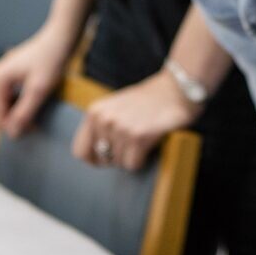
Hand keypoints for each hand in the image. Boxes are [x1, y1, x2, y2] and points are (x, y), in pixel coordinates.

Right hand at [0, 25, 75, 138]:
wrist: (60, 38)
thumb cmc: (51, 60)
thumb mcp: (39, 90)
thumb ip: (24, 113)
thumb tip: (12, 134)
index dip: (12, 128)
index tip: (32, 129)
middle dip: (14, 121)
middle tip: (36, 125)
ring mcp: (0, 76)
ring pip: (3, 106)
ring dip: (17, 115)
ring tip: (36, 117)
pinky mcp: (9, 76)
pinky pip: (9, 98)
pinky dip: (19, 106)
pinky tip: (33, 105)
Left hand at [72, 71, 200, 172]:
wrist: (175, 90)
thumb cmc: (146, 102)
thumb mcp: (114, 108)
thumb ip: (100, 126)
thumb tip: (93, 156)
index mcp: (94, 112)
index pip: (80, 151)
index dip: (94, 159)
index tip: (107, 157)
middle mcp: (104, 119)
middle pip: (103, 160)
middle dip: (117, 157)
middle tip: (131, 144)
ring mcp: (121, 128)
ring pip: (119, 163)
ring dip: (132, 157)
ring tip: (142, 139)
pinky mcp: (138, 136)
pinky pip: (133, 164)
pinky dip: (142, 159)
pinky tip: (149, 144)